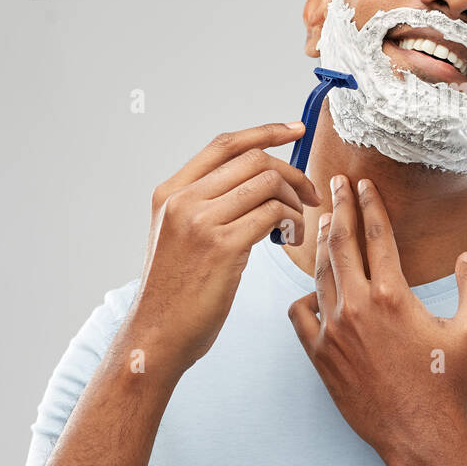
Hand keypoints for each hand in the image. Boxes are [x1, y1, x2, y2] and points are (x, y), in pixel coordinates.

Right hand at [132, 122, 320, 371]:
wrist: (156, 335)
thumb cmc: (175, 292)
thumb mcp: (176, 235)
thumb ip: (204, 205)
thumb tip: (254, 181)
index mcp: (170, 192)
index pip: (225, 144)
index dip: (266, 131)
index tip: (296, 130)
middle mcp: (182, 200)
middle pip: (254, 160)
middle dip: (292, 173)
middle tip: (310, 196)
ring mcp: (200, 221)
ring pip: (268, 183)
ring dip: (295, 202)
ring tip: (295, 227)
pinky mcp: (222, 246)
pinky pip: (273, 214)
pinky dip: (292, 222)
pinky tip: (291, 240)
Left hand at [287, 175, 466, 465]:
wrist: (420, 437)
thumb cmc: (449, 387)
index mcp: (394, 296)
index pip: (377, 235)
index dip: (370, 205)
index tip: (363, 184)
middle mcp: (359, 307)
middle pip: (342, 244)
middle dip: (339, 208)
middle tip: (336, 184)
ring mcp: (335, 332)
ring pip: (321, 274)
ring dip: (323, 244)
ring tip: (325, 222)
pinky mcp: (321, 356)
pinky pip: (302, 315)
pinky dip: (306, 297)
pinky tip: (315, 289)